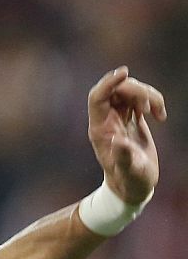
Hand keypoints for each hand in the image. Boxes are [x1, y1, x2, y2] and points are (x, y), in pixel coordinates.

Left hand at [88, 66, 165, 203]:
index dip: (108, 82)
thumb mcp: (129, 171)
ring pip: (129, 91)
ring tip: (158, 114)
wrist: (134, 186)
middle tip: (150, 108)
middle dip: (136, 90)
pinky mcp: (132, 119)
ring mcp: (119, 118)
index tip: (124, 72)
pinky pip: (139, 99)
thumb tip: (117, 141)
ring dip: (148, 95)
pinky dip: (153, 100)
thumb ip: (123, 157)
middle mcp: (106, 120)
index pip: (97, 97)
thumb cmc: (130, 181)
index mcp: (100, 129)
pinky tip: (160, 116)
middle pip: (115, 89)